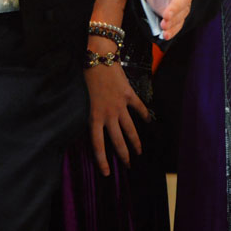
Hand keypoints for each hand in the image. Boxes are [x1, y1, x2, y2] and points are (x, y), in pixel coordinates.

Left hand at [86, 60, 150, 176]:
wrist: (99, 57)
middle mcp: (109, 114)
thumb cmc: (86, 76)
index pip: (98, 144)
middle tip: (129, 166)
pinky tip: (149, 122)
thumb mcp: (81, 99)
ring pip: (130, 129)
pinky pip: (139, 108)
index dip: (103, 161)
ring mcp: (121, 105)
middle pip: (118, 141)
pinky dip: (144, 115)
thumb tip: (91, 126)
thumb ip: (88, 114)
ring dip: (135, 142)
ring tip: (139, 152)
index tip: (107, 173)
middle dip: (124, 156)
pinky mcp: (129, 95)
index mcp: (94, 116)